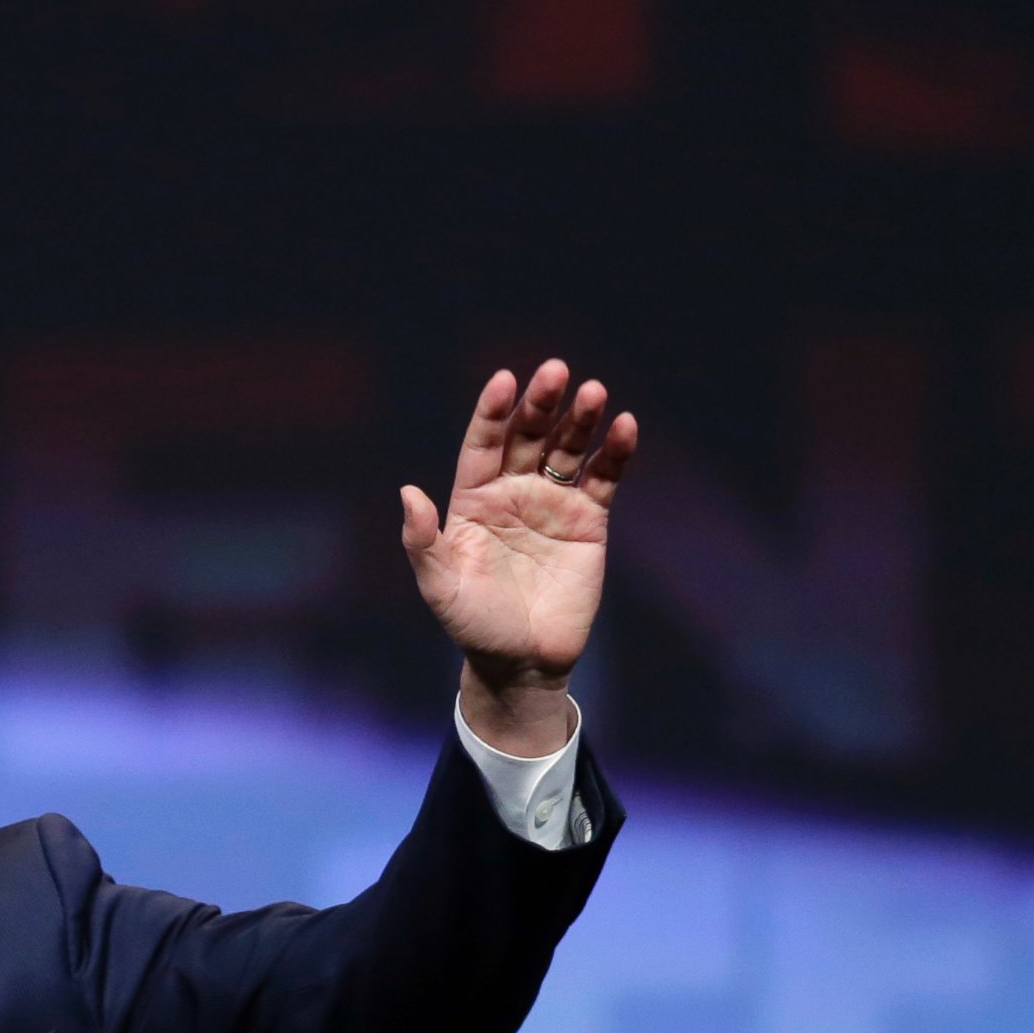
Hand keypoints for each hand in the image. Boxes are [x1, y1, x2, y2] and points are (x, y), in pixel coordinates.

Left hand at [400, 359, 637, 695]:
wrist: (522, 661)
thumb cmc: (473, 625)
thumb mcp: (440, 586)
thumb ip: (422, 541)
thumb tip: (407, 491)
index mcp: (473, 499)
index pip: (483, 443)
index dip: (493, 412)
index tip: (505, 380)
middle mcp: (514, 491)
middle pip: (528, 435)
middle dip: (541, 403)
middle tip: (556, 371)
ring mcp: (553, 503)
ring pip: (568, 448)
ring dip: (581, 419)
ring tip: (594, 392)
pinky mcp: (589, 521)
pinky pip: (604, 478)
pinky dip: (616, 452)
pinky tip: (625, 427)